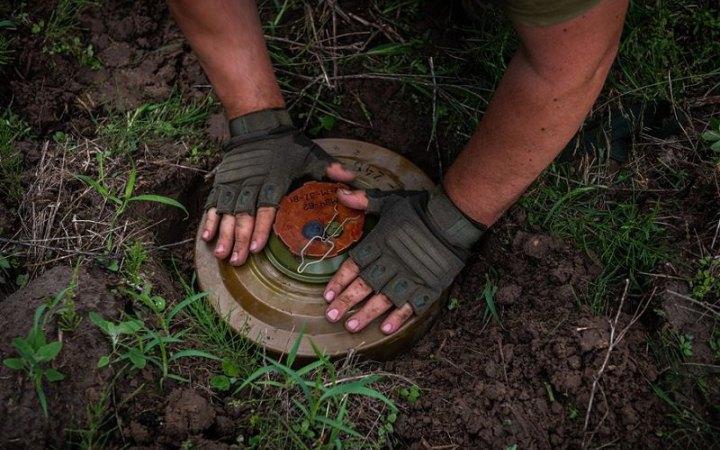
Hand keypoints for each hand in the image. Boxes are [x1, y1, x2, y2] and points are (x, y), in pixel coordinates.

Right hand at [202, 109, 353, 264]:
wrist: (258, 124)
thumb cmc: (287, 145)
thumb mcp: (311, 154)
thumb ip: (330, 169)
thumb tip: (352, 181)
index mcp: (273, 179)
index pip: (265, 206)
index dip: (260, 227)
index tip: (257, 247)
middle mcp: (251, 183)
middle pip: (243, 214)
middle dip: (239, 238)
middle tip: (236, 260)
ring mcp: (234, 183)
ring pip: (227, 212)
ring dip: (224, 234)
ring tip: (221, 254)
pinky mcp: (223, 182)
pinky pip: (214, 203)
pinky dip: (210, 219)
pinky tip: (206, 236)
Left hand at [323, 187, 485, 334]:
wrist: (452, 220)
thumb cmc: (419, 210)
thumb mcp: (390, 201)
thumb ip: (364, 200)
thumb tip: (340, 192)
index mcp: (380, 243)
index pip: (354, 265)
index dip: (339, 281)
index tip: (326, 295)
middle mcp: (391, 263)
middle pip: (364, 285)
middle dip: (346, 302)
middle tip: (331, 316)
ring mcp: (410, 276)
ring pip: (384, 299)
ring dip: (367, 314)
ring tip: (351, 327)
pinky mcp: (427, 286)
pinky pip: (411, 305)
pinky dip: (399, 317)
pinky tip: (386, 329)